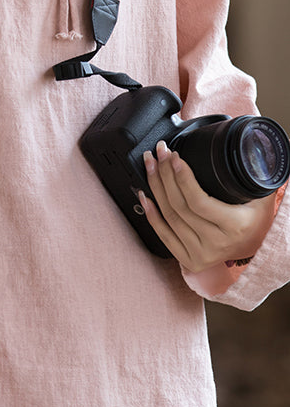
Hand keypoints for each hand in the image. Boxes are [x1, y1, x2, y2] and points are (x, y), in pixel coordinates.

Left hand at [138, 140, 275, 271]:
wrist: (255, 245)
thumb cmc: (256, 217)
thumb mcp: (261, 194)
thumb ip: (252, 173)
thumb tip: (246, 146)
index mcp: (235, 226)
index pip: (199, 201)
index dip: (182, 178)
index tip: (174, 158)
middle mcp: (216, 243)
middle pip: (180, 206)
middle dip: (164, 175)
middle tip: (159, 153)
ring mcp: (200, 254)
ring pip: (169, 218)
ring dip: (155, 189)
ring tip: (150, 166)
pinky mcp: (188, 259)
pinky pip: (163, 235)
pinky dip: (151, 214)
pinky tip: (144, 195)